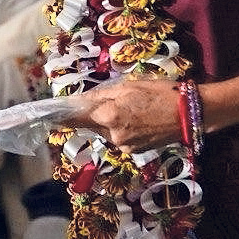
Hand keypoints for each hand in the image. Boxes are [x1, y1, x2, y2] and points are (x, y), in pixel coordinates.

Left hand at [61, 79, 180, 152]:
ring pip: (106, 132)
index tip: (49, 115)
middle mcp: (113, 134)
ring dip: (109, 122)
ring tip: (131, 110)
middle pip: (92, 124)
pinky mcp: (135, 152)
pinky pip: (120, 138)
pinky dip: (122, 130)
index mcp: (109, 114)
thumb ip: (102, 95)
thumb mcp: (129, 86)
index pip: (77, 117)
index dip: (62, 116)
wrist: (190, 114)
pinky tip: (138, 120)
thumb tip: (81, 101)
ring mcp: (124, 146)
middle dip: (94, 115)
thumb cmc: (160, 92)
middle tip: (110, 103)